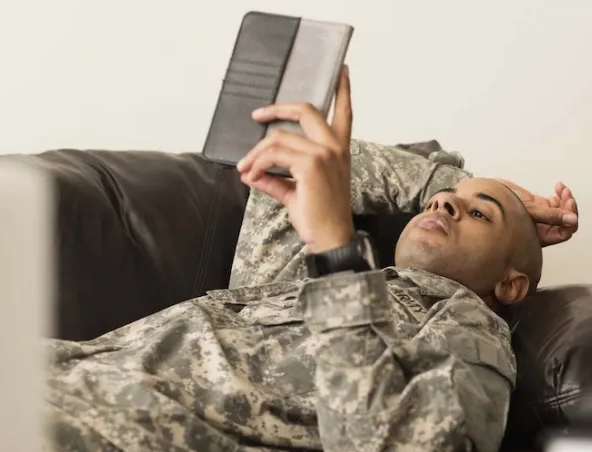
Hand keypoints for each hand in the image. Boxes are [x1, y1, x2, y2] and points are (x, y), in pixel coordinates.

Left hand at [237, 66, 354, 252]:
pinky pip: (273, 155)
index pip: (345, 113)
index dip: (343, 91)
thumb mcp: (297, 191)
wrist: (330, 238)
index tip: (343, 72)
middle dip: (278, 109)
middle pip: (306, 110)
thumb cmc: (320, 217)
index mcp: (340, 150)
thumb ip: (276, 178)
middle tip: (258, 115)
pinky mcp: (310, 164)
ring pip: (279, 138)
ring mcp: (324, 154)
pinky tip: (251, 175)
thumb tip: (251, 172)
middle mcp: (336, 148)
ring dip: (256, 152)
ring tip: (246, 168)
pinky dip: (257, 164)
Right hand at [496, 178, 579, 246]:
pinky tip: (558, 186)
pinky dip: (560, 194)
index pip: (564, 233)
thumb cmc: (499, 207)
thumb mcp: (528, 210)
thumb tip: (572, 220)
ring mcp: (542, 217)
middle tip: (567, 196)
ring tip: (561, 189)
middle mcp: (542, 229)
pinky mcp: (539, 206)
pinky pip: (556, 202)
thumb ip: (551, 216)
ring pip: (563, 211)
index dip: (570, 220)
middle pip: (566, 223)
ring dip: (566, 199)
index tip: (568, 205)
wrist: (485, 196)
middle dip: (569, 208)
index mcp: (539, 237)